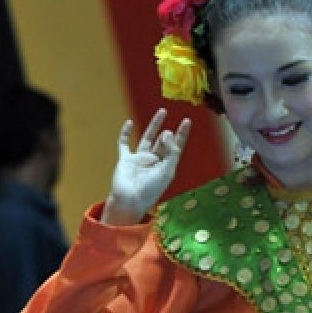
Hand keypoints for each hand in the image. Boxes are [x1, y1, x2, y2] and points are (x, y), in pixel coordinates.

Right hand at [103, 108, 190, 225]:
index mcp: (166, 166)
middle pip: (163, 142)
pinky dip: (125, 133)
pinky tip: (129, 123)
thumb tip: (167, 131)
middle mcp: (154, 161)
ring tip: (162, 112)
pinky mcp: (125, 159)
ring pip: (147, 138)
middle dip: (167, 135)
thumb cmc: (151, 190)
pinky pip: (124, 144)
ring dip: (154, 125)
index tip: (187, 121)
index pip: (176, 147)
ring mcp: (139, 159)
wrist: (130, 200)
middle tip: (167, 132)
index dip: (182, 134)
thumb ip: (170, 151)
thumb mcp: (167, 171)